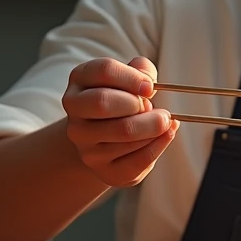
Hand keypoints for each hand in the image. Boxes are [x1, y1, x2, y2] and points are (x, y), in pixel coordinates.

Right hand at [63, 56, 178, 186]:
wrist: (106, 141)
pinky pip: (137, 158)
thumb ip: (141, 71)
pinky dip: (159, 144)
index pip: (104, 71)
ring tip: (161, 123)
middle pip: (103, 102)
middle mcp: (75, 112)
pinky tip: (166, 136)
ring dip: (153, 126)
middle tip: (155, 108)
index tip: (150, 88)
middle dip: (138, 105)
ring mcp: (84, 143)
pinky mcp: (102, 169)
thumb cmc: (123, 101)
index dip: (132, 77)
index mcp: (80, 80)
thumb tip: (148, 82)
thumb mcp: (129, 79)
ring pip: (125, 132)